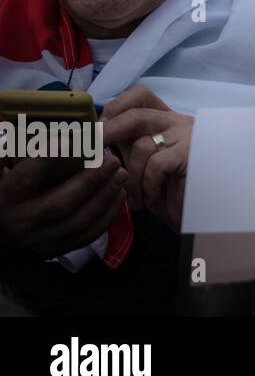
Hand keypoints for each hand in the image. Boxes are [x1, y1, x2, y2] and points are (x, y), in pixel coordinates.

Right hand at [0, 148, 126, 265]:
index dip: (52, 156)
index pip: (28, 176)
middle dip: (91, 180)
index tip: (76, 139)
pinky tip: (119, 196)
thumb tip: (4, 125)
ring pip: (79, 221)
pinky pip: (85, 236)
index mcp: (5, 199)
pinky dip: (107, 217)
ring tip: (121, 174)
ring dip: (105, 197)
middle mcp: (22, 222)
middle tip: (112, 159)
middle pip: (62, 203)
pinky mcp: (53, 251)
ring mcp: (39, 241)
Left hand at [101, 85, 193, 232]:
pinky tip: (151, 199)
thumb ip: (129, 150)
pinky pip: (156, 165)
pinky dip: (147, 185)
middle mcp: (178, 123)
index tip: (97, 129)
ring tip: (134, 200)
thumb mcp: (146, 167)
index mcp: (167, 122)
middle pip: (136, 114)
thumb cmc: (173, 195)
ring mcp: (187, 136)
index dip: (115, 107)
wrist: (206, 214)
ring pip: (142, 145)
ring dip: (132, 177)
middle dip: (107, 133)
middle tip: (90, 153)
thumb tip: (94, 140)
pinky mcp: (191, 153)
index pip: (141, 96)